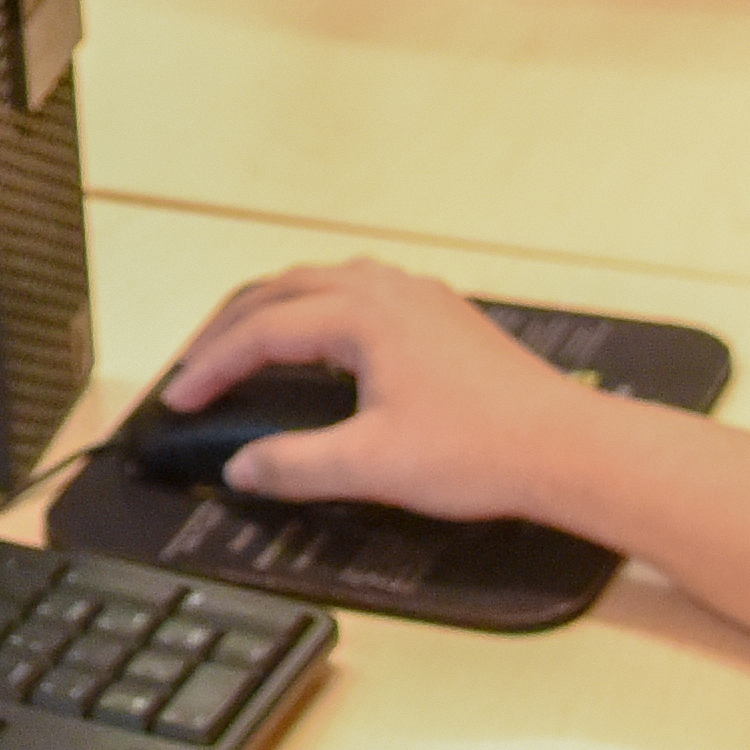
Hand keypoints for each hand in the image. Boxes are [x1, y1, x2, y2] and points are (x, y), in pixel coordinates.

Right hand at [157, 261, 601, 524]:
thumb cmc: (483, 450)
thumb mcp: (371, 467)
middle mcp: (387, 290)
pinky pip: (359, 291)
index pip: (262, 332)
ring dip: (273, 309)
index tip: (181, 399)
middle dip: (230, 326)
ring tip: (243, 345)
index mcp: (362, 315)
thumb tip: (241, 467)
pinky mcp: (442, 316)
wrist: (567, 447)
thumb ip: (295, 465)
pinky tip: (319, 341)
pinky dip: (316, 309)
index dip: (212, 367)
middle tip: (196, 365)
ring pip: (321, 282)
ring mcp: (418, 297)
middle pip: (282, 289)